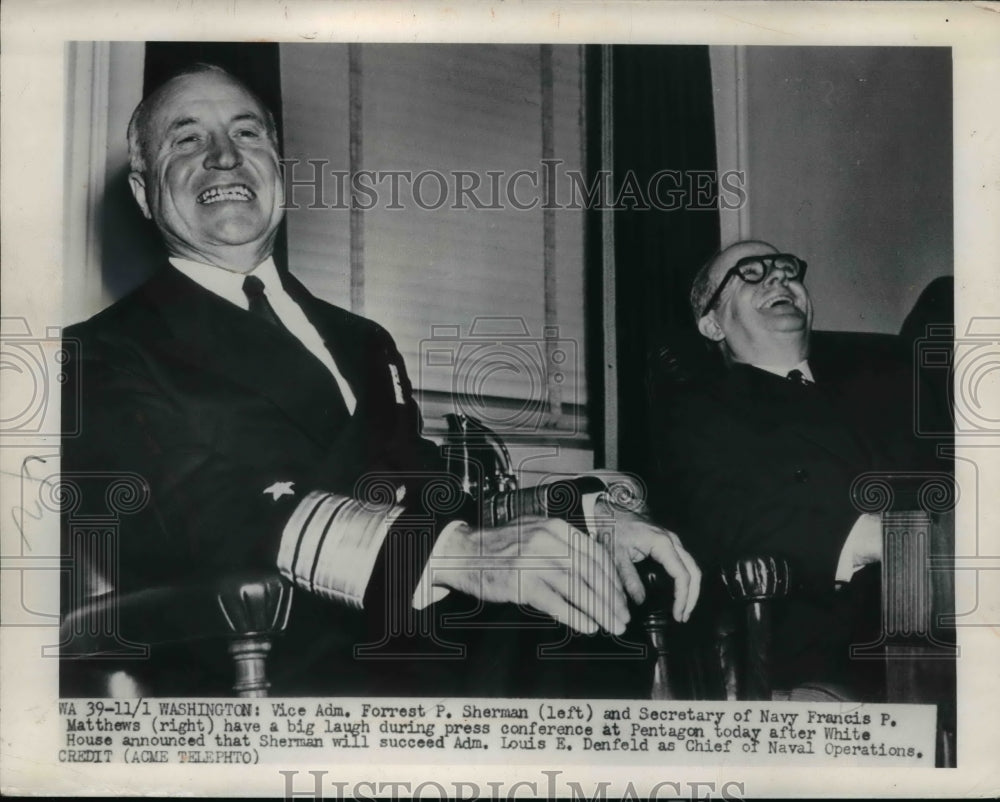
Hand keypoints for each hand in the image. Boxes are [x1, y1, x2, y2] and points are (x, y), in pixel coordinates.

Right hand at [432, 516, 628, 635]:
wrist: (463, 552)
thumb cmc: (502, 548)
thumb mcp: (536, 535)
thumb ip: (564, 548)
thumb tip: (596, 574)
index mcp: (556, 527)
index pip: (595, 553)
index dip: (613, 579)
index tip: (622, 598)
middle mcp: (547, 540)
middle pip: (590, 572)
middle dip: (612, 598)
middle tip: (623, 618)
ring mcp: (533, 560)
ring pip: (577, 588)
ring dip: (599, 610)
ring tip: (612, 626)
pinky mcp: (520, 581)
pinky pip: (554, 602)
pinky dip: (574, 616)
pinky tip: (587, 626)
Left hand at [591, 499, 700, 621]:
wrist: (610, 510)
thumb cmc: (612, 528)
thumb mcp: (615, 555)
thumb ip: (627, 578)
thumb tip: (640, 601)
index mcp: (662, 543)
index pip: (682, 574)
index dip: (682, 597)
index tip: (677, 614)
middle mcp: (672, 541)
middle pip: (694, 571)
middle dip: (692, 597)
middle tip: (682, 617)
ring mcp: (672, 541)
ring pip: (692, 567)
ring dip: (691, 589)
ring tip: (682, 610)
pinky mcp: (669, 544)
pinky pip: (684, 563)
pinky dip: (685, 580)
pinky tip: (678, 594)